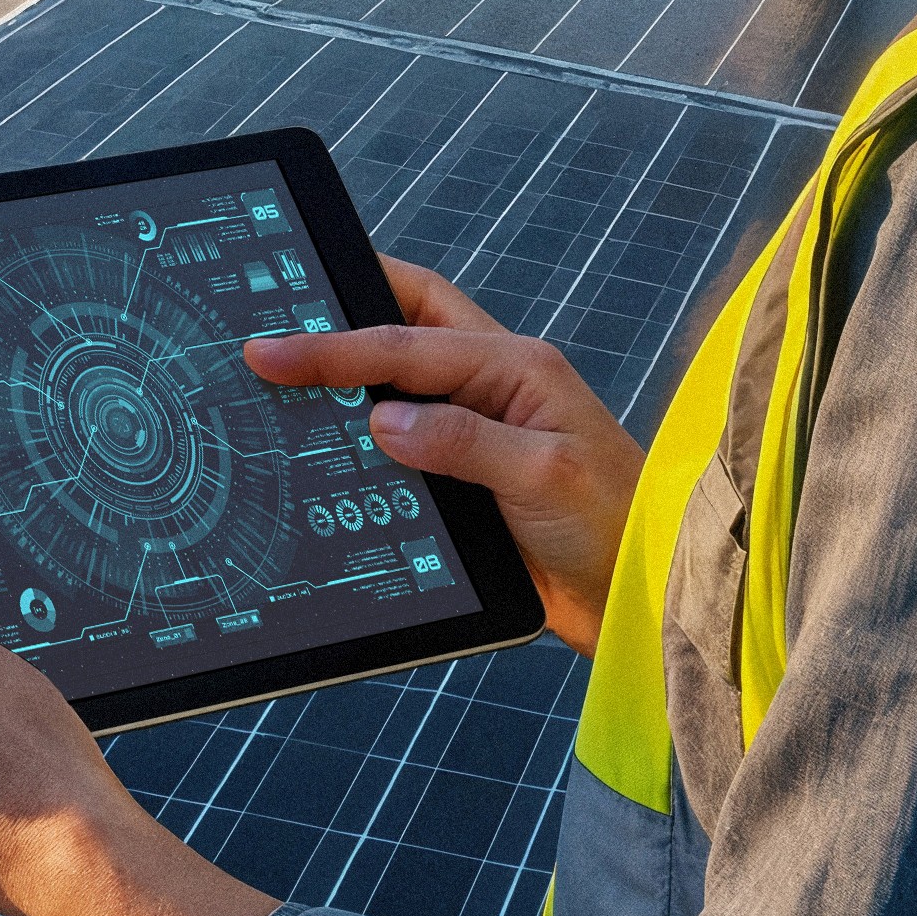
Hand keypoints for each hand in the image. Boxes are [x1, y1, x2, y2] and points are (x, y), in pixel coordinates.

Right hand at [247, 260, 640, 653]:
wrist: (646, 598)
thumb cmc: (617, 523)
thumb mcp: (544, 473)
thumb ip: (463, 440)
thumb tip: (383, 422)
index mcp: (515, 364)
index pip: (407, 339)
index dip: (335, 343)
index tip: (272, 349)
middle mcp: (493, 385)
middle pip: (403, 325)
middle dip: (338, 317)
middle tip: (270, 330)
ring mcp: (480, 431)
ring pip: (398, 385)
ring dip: (348, 385)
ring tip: (283, 388)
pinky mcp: (470, 481)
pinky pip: (405, 447)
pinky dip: (363, 445)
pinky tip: (330, 456)